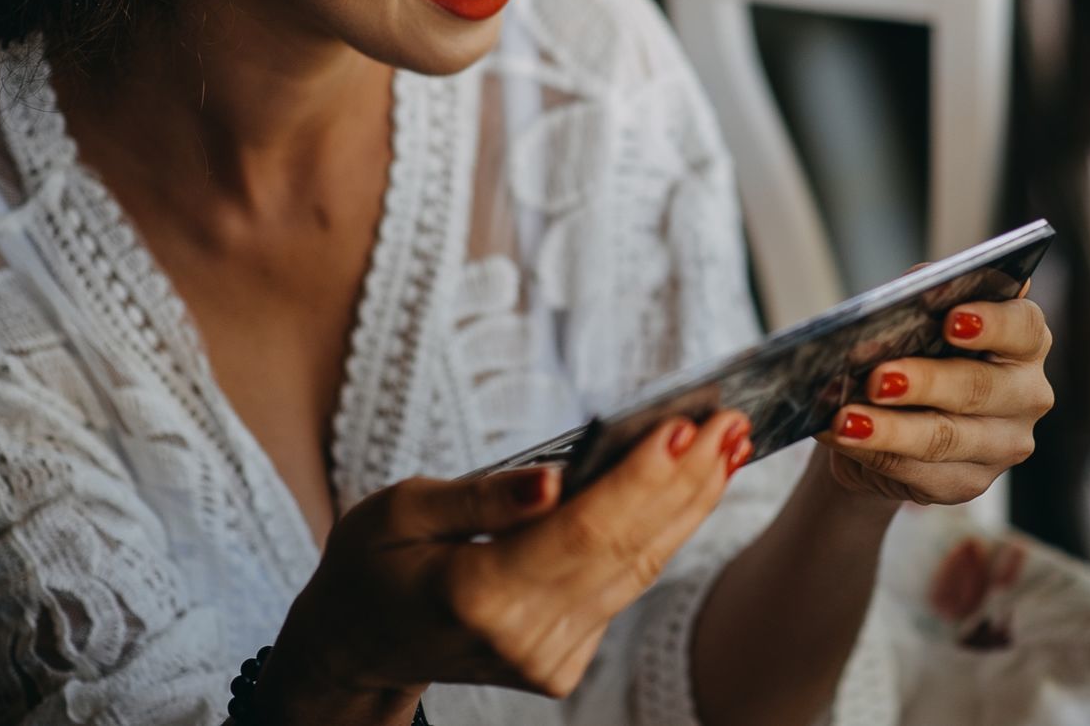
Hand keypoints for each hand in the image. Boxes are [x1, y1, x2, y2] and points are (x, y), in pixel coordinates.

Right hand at [258, 410, 752, 723]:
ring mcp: (545, 659)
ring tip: (729, 447)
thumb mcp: (400, 511)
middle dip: (686, 481)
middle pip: (625, 549)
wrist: (357, 645)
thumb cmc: (372, 564)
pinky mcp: (561, 664)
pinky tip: (689, 489)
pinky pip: (622, 588)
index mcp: (475, 594)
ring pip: (637, 570)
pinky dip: (659, 534)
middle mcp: (521, 636)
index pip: (582, 529)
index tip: (688, 426)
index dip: (642, 478)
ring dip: (689, 505)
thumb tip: (552, 480)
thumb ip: (482, 496)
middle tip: (732, 423)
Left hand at [817, 282, 1052, 505]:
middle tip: (878, 378)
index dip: (990, 323)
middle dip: (924, 381)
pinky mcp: (970, 482)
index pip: (1022, 327)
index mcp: (1023, 341)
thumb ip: (918, 299)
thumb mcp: (916, 318)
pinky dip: (877, 453)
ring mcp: (1003, 444)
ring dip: (890, 429)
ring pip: (945, 438)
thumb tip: (900, 301)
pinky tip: (847, 440)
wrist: (890, 415)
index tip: (950, 320)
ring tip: (846, 420)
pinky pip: (921, 473)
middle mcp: (1026, 393)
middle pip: (979, 387)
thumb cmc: (912, 350)